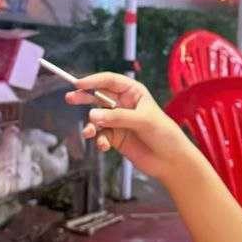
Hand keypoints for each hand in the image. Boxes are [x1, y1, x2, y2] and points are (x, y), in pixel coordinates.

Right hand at [65, 72, 192, 181]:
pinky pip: (100, 135)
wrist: (170, 160)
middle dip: (84, 98)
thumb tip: (92, 115)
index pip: (109, 81)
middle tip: (70, 98)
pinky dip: (99, 140)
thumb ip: (117, 117)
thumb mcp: (143, 121)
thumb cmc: (164, 134)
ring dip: (91, 126)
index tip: (78, 84)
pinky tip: (104, 146)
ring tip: (89, 133)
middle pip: (98, 97)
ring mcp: (118, 121)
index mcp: (133, 92)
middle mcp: (123, 105)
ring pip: (96, 118)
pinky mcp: (115, 137)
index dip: (93, 80)